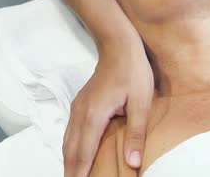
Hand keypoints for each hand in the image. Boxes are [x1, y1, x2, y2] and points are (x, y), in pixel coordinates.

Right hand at [63, 38, 153, 176]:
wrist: (118, 45)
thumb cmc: (132, 71)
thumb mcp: (141, 102)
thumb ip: (136, 134)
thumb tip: (133, 162)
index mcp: (94, 116)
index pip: (82, 154)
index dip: (79, 174)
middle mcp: (80, 114)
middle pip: (69, 151)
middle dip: (70, 172)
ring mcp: (77, 108)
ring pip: (67, 142)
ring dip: (69, 161)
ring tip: (74, 176)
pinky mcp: (80, 104)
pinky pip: (71, 132)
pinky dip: (71, 149)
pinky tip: (77, 156)